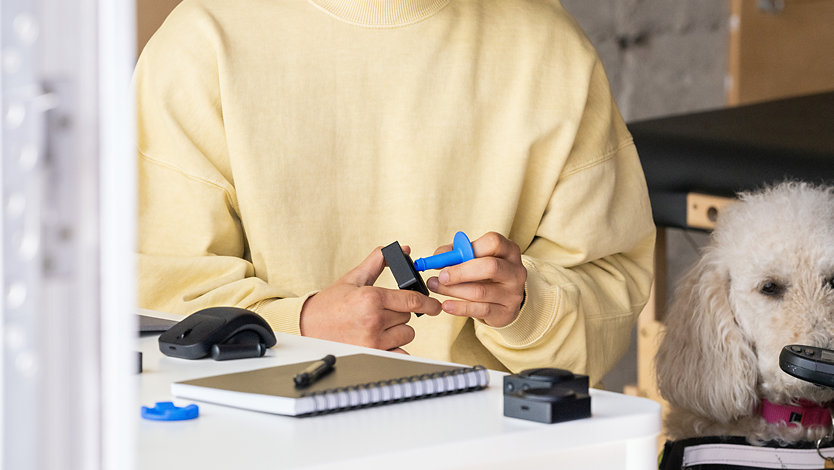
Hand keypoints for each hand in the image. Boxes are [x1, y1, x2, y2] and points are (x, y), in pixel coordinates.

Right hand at [300, 246, 441, 352]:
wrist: (307, 326)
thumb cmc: (330, 303)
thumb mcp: (354, 278)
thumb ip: (378, 261)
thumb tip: (403, 250)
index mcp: (372, 297)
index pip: (412, 300)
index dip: (428, 303)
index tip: (436, 306)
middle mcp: (374, 319)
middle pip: (409, 317)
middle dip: (400, 314)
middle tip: (382, 312)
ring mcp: (373, 340)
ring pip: (406, 334)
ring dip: (398, 331)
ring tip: (377, 326)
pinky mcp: (372, 355)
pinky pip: (400, 352)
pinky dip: (395, 347)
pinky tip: (381, 340)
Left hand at [426, 232, 525, 327]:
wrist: (504, 302)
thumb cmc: (486, 274)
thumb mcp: (475, 259)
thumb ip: (456, 253)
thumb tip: (437, 258)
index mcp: (509, 251)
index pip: (493, 242)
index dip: (468, 248)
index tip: (447, 257)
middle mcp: (516, 271)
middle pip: (490, 267)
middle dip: (461, 271)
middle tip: (441, 276)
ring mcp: (513, 293)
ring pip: (480, 291)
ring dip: (453, 290)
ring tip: (436, 287)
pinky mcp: (506, 312)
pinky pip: (480, 310)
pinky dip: (460, 307)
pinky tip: (446, 305)